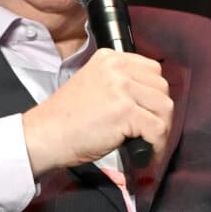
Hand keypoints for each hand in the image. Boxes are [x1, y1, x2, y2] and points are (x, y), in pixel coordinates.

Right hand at [22, 49, 172, 175]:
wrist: (46, 134)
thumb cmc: (66, 118)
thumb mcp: (93, 84)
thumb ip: (119, 84)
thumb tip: (148, 99)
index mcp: (109, 58)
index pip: (152, 69)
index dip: (154, 93)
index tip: (149, 111)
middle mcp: (117, 68)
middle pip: (161, 87)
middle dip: (160, 112)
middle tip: (151, 131)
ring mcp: (122, 88)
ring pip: (164, 107)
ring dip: (161, 129)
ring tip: (149, 143)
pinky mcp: (125, 111)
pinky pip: (157, 128)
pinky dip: (157, 145)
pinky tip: (145, 153)